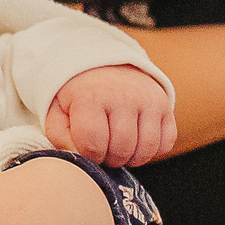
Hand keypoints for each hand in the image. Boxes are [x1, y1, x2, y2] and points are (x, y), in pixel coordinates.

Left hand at [45, 64, 177, 165]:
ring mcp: (148, 100)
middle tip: (104, 148)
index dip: (90, 156)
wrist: (105, 65)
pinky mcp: (165, 105)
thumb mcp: (58, 112)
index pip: (93, 145)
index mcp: (90, 96)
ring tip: (119, 146)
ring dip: (131, 158)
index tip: (87, 148)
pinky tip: (137, 140)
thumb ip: (61, 139)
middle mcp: (123, 95)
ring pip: (146, 150)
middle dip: (110, 159)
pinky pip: (166, 144)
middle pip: (121, 150)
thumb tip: (80, 160)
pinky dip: (152, 150)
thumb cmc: (79, 96)